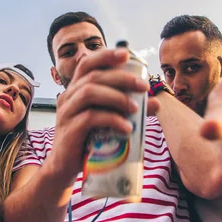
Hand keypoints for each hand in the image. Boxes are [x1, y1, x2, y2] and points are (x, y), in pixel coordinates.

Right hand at [50, 48, 159, 178]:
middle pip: (93, 76)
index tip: (126, 54)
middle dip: (121, 78)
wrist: (65, 166)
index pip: (87, 63)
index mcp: (76, 90)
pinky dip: (111, 119)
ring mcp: (66, 113)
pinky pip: (90, 117)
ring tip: (136, 108)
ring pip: (89, 92)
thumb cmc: (88, 140)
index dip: (105, 55)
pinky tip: (126, 127)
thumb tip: (155, 103)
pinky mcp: (69, 130)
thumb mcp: (107, 120)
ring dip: (116, 97)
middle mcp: (68, 97)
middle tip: (144, 87)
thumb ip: (127, 109)